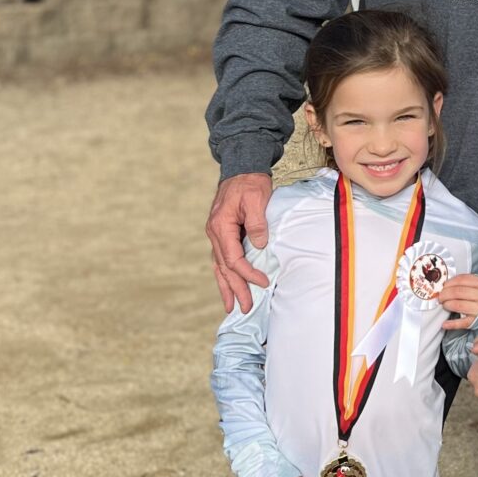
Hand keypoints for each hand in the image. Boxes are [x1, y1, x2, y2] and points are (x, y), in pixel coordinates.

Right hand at [207, 171, 272, 313]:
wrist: (241, 168)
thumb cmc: (250, 183)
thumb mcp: (257, 199)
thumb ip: (257, 223)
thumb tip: (259, 246)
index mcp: (221, 226)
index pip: (233, 258)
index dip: (248, 274)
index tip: (263, 282)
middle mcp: (214, 233)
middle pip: (224, 268)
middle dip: (235, 289)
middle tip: (245, 308)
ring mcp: (216, 234)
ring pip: (219, 266)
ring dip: (226, 287)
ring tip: (232, 306)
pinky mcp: (222, 234)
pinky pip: (222, 259)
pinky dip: (225, 275)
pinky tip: (229, 286)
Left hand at [437, 273, 477, 331]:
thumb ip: (467, 283)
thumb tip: (447, 285)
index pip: (462, 280)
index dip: (450, 282)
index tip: (444, 286)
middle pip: (458, 292)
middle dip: (445, 294)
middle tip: (441, 296)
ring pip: (458, 305)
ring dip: (447, 305)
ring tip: (445, 305)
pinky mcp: (476, 321)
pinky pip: (462, 323)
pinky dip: (452, 324)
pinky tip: (445, 324)